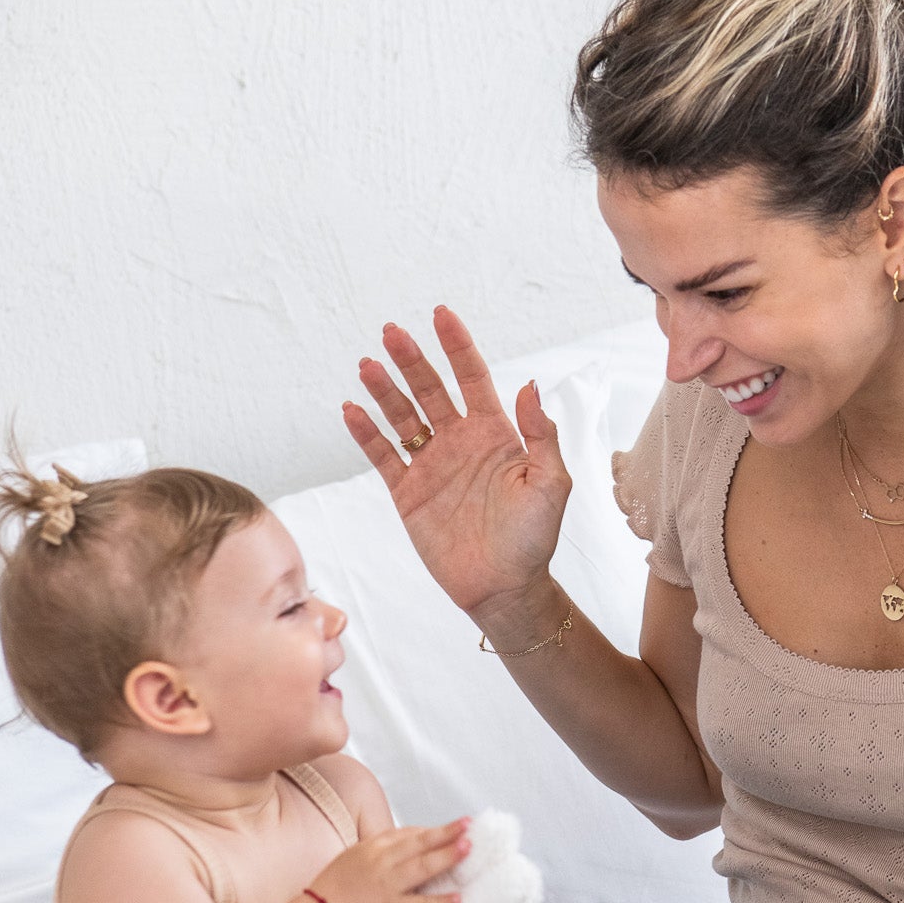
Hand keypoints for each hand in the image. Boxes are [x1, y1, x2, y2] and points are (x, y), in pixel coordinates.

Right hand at [305, 821, 469, 902]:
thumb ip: (380, 852)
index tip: (453, 828)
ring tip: (468, 849)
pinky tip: (458, 899)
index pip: (408, 834)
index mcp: (372, 848)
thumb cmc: (334, 891)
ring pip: (423, 868)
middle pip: (419, 844)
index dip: (432, 831)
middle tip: (469, 826)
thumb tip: (408, 847)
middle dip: (446, 833)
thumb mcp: (353, 859)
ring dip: (448, 856)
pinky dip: (440, 902)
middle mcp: (381, 862)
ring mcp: (387, 886)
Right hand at [342, 307, 571, 623]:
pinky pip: (383, 456)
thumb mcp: (551, 483)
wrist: (505, 587)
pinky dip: (366, 433)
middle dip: (412, 360)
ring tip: (367, 365)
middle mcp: (460, 442)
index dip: (458, 346)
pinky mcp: (408, 493)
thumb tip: (529, 385)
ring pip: (403, 417)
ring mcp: (432, 466)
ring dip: (385, 390)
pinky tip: (352, 409)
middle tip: (392, 332)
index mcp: (496, 434)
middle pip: (431, 390)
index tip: (441, 314)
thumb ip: (541, 434)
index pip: (472, 378)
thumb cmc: (535, 538)